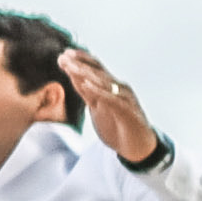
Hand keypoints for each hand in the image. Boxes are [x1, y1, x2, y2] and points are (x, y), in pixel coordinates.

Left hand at [61, 47, 159, 164]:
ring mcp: (125, 98)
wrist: (137, 147)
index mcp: (111, 87)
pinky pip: (112, 99)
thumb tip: (75, 78)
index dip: (80, 61)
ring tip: (70, 66)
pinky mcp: (128, 111)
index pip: (95, 69)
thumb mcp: (97, 108)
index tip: (63, 54)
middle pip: (98, 71)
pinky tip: (86, 85)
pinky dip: (99, 91)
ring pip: (104, 82)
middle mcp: (119, 88)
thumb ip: (88, 94)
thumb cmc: (118, 126)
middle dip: (80, 63)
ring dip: (85, 73)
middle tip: (63, 56)